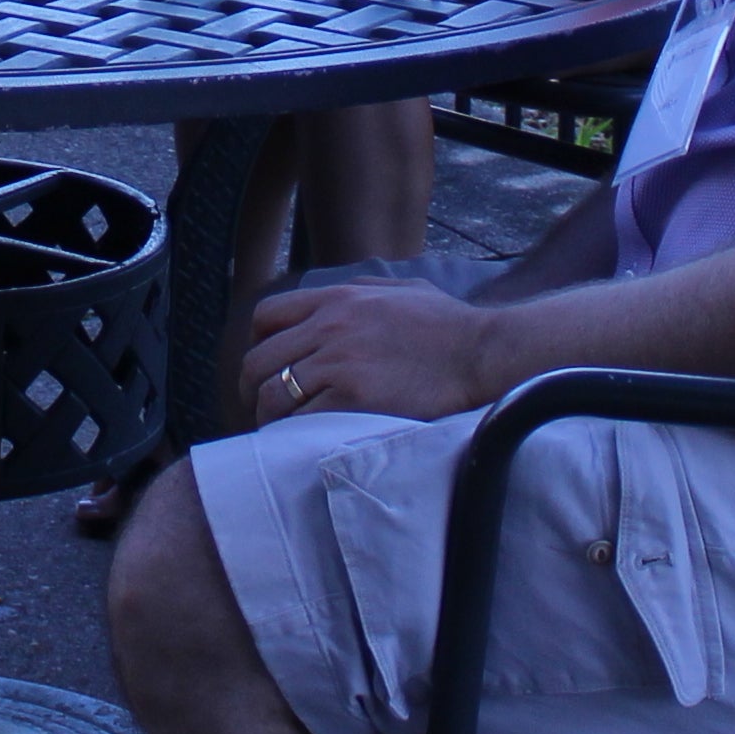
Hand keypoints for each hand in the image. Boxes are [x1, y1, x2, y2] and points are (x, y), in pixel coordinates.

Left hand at [241, 273, 514, 423]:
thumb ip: (363, 292)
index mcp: (337, 298)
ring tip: (278, 433)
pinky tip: (301, 443)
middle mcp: (328, 327)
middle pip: (259, 360)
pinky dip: (294, 434)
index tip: (268, 367)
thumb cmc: (450, 326)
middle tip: (261, 409)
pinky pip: (300, 419)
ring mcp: (338, 362)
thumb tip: (342, 299)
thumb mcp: (401, 290)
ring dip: (268, 417)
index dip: (259, 345)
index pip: (267, 317)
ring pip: (273, 393)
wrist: (481, 352)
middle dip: (253, 389)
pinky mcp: (352, 398)